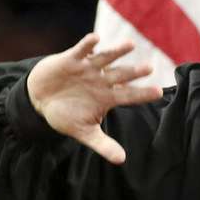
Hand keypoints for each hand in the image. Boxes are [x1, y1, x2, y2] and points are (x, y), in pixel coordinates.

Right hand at [26, 33, 162, 164]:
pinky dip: (87, 45)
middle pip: (121, 75)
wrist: (40, 99)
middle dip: (134, 72)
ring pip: (106, 58)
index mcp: (107, 97)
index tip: (159, 92)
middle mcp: (101, 80)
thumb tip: (122, 160)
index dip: (143, 94)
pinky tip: (95, 39)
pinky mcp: (71, 59)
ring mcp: (88, 68)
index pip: (129, 95)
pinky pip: (81, 50)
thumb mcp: (84, 132)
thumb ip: (103, 144)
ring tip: (130, 45)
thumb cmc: (65, 114)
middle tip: (149, 68)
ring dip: (117, 52)